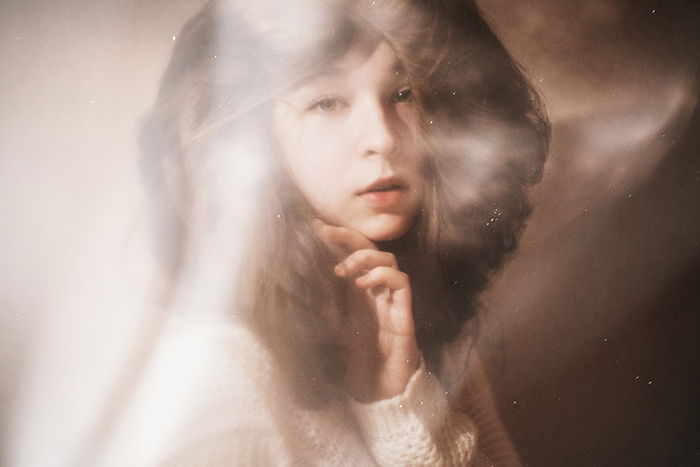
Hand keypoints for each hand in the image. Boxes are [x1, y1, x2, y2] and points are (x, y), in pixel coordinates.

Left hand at [315, 221, 419, 401]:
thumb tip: (300, 284)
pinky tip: (361, 283)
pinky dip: (382, 275)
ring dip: (364, 257)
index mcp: (360, 294)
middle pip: (371, 250)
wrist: (380, 394)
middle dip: (349, 237)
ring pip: (388, 260)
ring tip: (342, 270)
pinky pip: (401, 282)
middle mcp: (377, 293)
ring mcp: (392, 302)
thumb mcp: (331, 330)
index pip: (352, 256)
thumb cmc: (359, 365)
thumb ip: (323, 308)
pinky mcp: (404, 314)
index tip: (316, 226)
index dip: (338, 239)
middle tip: (325, 232)